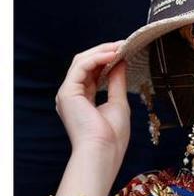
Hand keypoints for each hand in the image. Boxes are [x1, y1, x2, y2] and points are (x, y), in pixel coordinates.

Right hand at [55, 42, 130, 175]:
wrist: (103, 151)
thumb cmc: (112, 135)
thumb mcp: (118, 102)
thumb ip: (116, 81)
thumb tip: (120, 62)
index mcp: (82, 99)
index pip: (92, 72)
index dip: (107, 59)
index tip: (125, 51)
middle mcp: (72, 95)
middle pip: (85, 64)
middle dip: (104, 52)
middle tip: (123, 44)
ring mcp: (67, 93)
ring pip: (81, 62)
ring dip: (102, 51)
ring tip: (120, 46)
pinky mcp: (67, 92)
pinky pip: (81, 66)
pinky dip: (97, 58)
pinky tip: (113, 55)